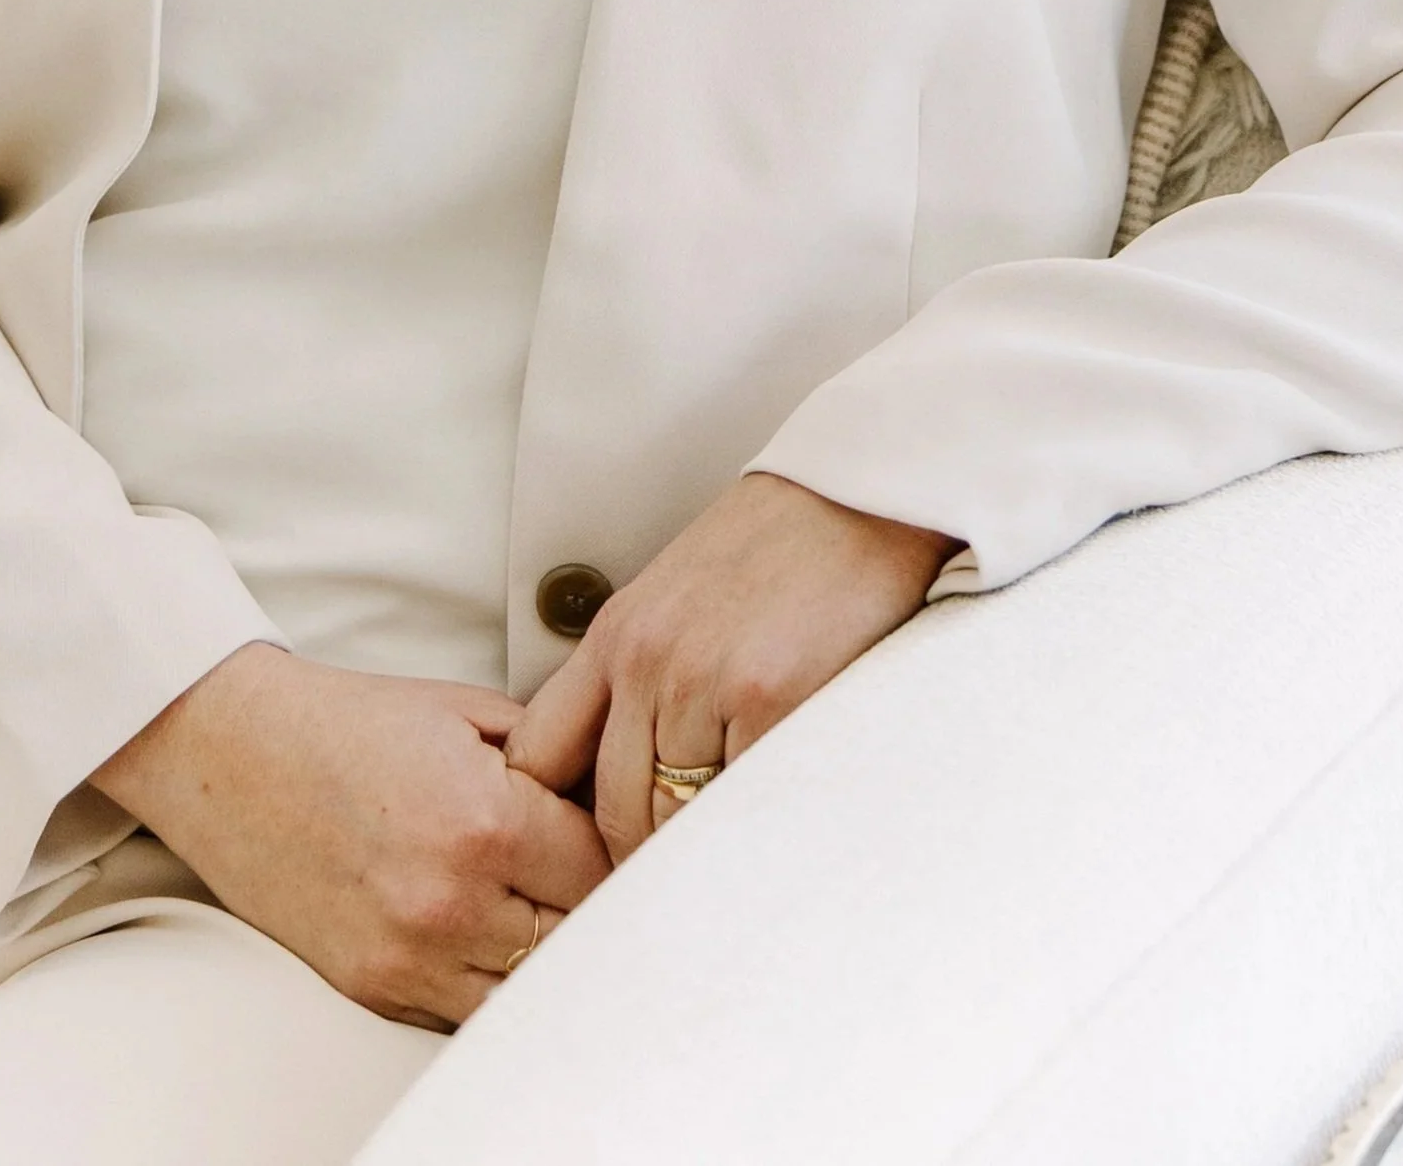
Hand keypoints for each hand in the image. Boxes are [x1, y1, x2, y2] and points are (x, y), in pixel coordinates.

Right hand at [89, 641, 610, 1027]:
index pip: (605, 870)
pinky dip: (491, 981)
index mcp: (486, 822)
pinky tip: (491, 937)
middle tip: (588, 874)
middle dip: (591, 905)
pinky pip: (469, 1011)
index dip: (618, 850)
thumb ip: (550, 754)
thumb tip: (611, 792)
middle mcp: (454, 902)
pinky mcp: (377, 989)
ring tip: (541, 908)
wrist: (235, 756)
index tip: (620, 837)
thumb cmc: (350, 725)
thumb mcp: (466, 713)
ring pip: (530, 991)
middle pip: (577, 937)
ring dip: (546, 953)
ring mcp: (413, 958)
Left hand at [504, 473, 957, 864]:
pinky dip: (750, 837)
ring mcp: (703, 685)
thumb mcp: (677, 598)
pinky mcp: (769, 703)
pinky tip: (768, 844)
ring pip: (672, 823)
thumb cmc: (778, 551)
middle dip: (635, 865)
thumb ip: (642, 677)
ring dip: (695, 861)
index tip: (581, 862)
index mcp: (615, 636)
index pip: (541, 757)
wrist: (861, 496)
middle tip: (667, 905)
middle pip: (609, 811)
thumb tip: (623, 785)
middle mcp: (646, 663)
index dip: (554, 824)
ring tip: (720, 887)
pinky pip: (740, 807)